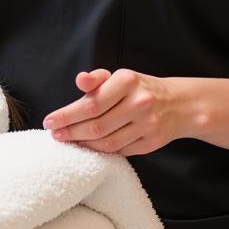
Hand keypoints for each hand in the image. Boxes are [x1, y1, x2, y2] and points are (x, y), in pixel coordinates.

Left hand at [41, 67, 184, 156]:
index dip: (67, 115)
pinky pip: (120, 151)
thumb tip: (79, 80)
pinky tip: (89, 147)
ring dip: (84, 144)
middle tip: (55, 134)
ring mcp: (148, 125)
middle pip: (97, 125)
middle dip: (71, 132)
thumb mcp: (119, 77)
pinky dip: (102, 151)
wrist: (178, 104)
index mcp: (128, 81)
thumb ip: (97, 79)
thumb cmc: (138, 88)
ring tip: (68, 141)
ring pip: (108, 142)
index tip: (49, 121)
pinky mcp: (152, 142)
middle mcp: (139, 103)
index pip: (91, 103)